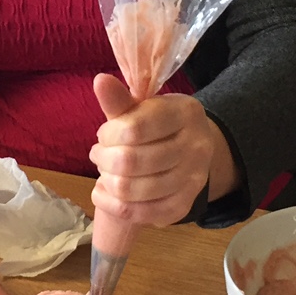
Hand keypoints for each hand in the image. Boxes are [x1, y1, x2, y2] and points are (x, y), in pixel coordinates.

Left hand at [88, 74, 226, 229]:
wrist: (191, 150)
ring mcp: (193, 180)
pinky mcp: (183, 206)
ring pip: (132, 190)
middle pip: (131, 162)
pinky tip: (105, 193)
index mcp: (186, 113)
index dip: (109, 134)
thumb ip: (120, 99)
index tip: (104, 134)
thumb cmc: (158, 125)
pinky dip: (112, 205)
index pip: (135, 128)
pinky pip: (139, 214)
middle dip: (103, 159)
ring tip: (104, 172)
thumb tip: (100, 81)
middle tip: (98, 154)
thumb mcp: (142, 107)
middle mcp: (196, 147)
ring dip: (107, 181)